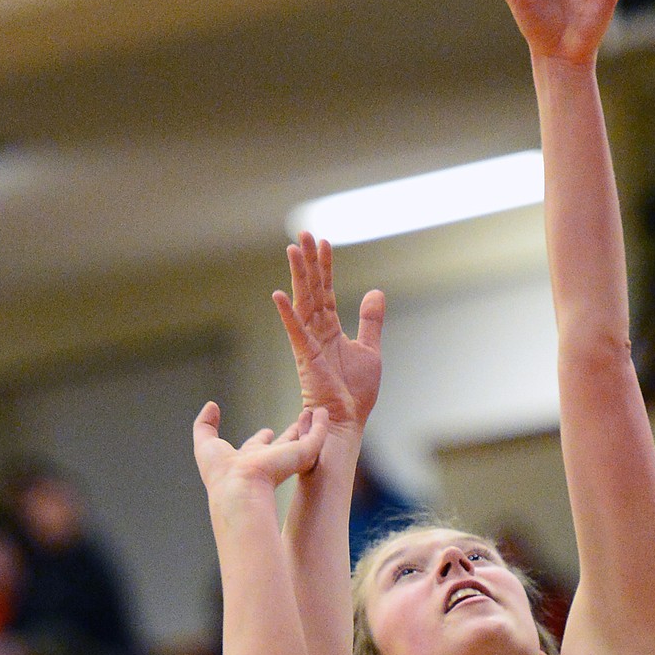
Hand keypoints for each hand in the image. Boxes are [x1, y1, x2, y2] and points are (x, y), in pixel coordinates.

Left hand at [193, 401, 328, 498]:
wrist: (239, 489)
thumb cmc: (220, 473)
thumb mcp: (205, 443)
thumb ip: (205, 423)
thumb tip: (212, 405)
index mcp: (248, 460)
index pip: (257, 447)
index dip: (262, 438)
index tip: (267, 431)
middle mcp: (270, 460)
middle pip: (285, 444)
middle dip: (292, 433)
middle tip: (300, 422)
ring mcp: (288, 458)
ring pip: (303, 440)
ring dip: (310, 426)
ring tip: (319, 411)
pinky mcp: (303, 455)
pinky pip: (317, 435)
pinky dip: (321, 424)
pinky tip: (324, 412)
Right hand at [273, 230, 383, 433]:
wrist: (348, 420)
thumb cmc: (356, 393)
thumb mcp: (370, 349)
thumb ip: (370, 320)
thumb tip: (375, 291)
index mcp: (331, 330)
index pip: (327, 291)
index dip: (325, 267)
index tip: (323, 241)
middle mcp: (317, 332)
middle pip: (311, 289)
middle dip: (308, 262)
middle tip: (302, 234)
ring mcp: (309, 343)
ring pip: (303, 302)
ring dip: (298, 276)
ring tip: (293, 249)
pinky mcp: (306, 358)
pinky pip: (295, 331)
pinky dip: (287, 314)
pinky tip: (278, 294)